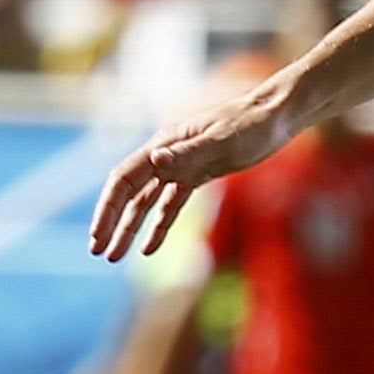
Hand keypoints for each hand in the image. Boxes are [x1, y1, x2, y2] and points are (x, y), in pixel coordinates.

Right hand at [90, 80, 293, 262]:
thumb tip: (155, 161)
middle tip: (98, 252)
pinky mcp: (199, 176)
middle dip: (112, 223)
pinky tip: (149, 248)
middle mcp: (166, 157)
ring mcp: (181, 168)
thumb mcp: (221, 139)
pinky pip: (172, 205)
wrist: (275, 117)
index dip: (108, 208)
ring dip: (131, 229)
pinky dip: (160, 226)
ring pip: (147, 203)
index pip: (124, 179)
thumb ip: (188, 152)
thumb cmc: (250, 123)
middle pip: (130, 194)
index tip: (97, 235)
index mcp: (163, 145)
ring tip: (114, 256)